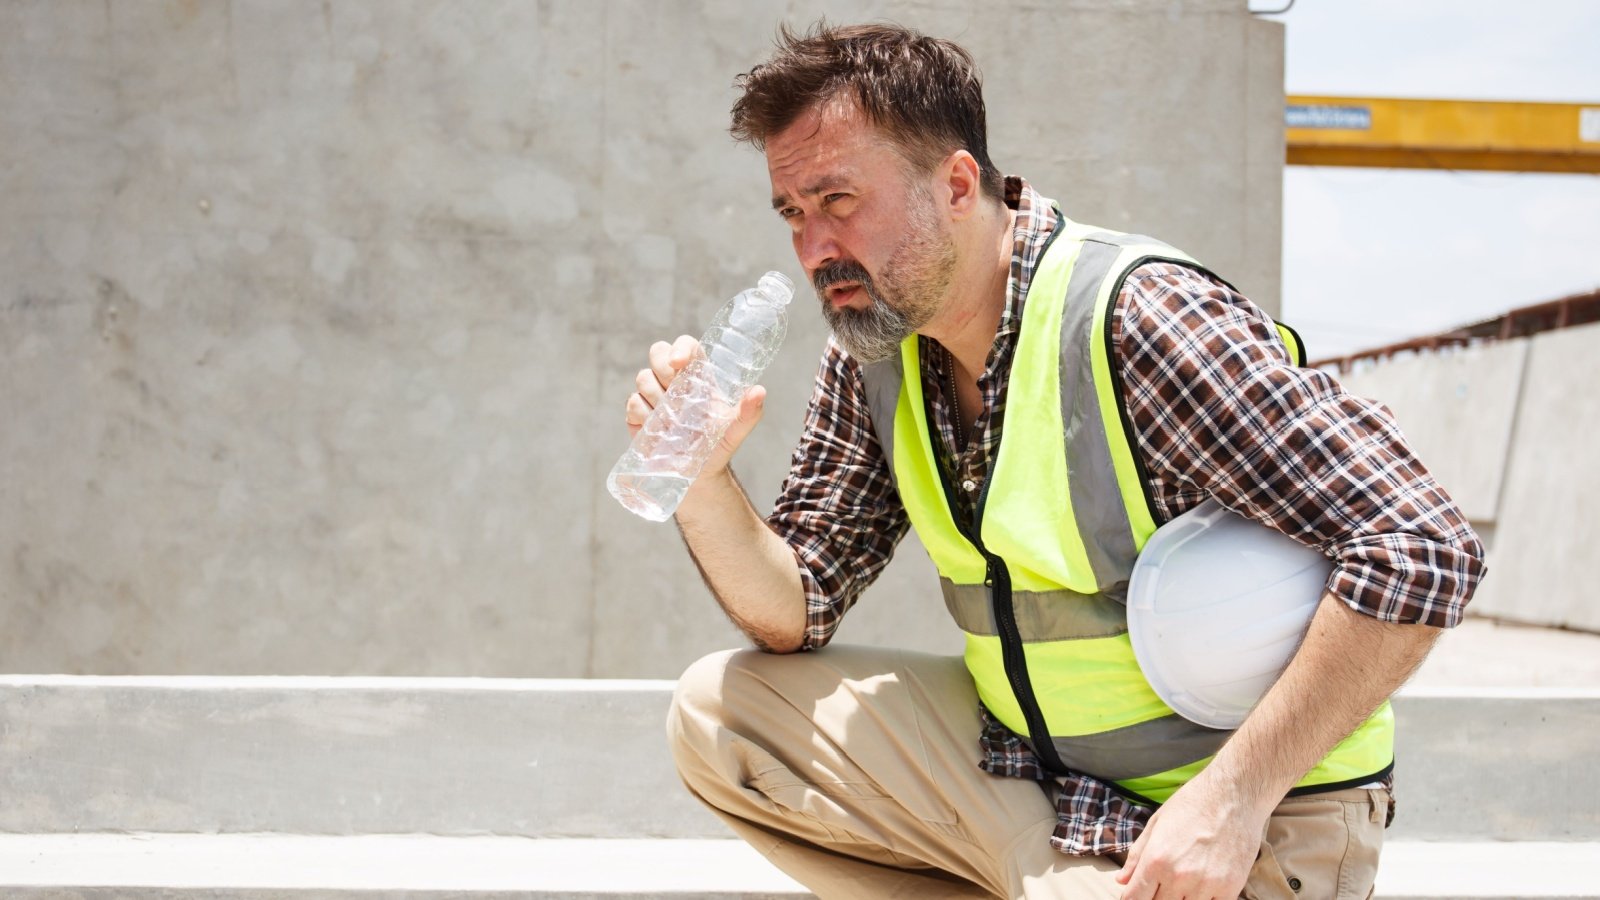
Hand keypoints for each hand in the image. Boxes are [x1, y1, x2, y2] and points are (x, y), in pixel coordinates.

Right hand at [625, 334, 767, 478]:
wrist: (696, 476)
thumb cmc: (717, 446)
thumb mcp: (736, 430)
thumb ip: (749, 412)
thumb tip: (759, 392)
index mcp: (698, 376)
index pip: (686, 346)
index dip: (680, 348)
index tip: (679, 363)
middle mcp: (674, 381)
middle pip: (658, 352)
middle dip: (662, 369)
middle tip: (674, 392)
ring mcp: (653, 395)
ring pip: (643, 378)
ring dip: (657, 399)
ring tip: (673, 422)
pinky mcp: (638, 413)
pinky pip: (633, 403)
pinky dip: (645, 417)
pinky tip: (659, 432)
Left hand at [1115, 775, 1264, 899]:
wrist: (1234, 793)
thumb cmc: (1193, 803)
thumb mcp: (1157, 823)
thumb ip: (1137, 855)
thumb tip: (1122, 880)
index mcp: (1156, 859)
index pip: (1134, 898)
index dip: (1131, 899)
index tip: (1136, 894)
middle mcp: (1179, 876)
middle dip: (1155, 897)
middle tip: (1162, 883)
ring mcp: (1205, 885)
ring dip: (1180, 899)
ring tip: (1183, 882)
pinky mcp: (1230, 888)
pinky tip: (1202, 887)